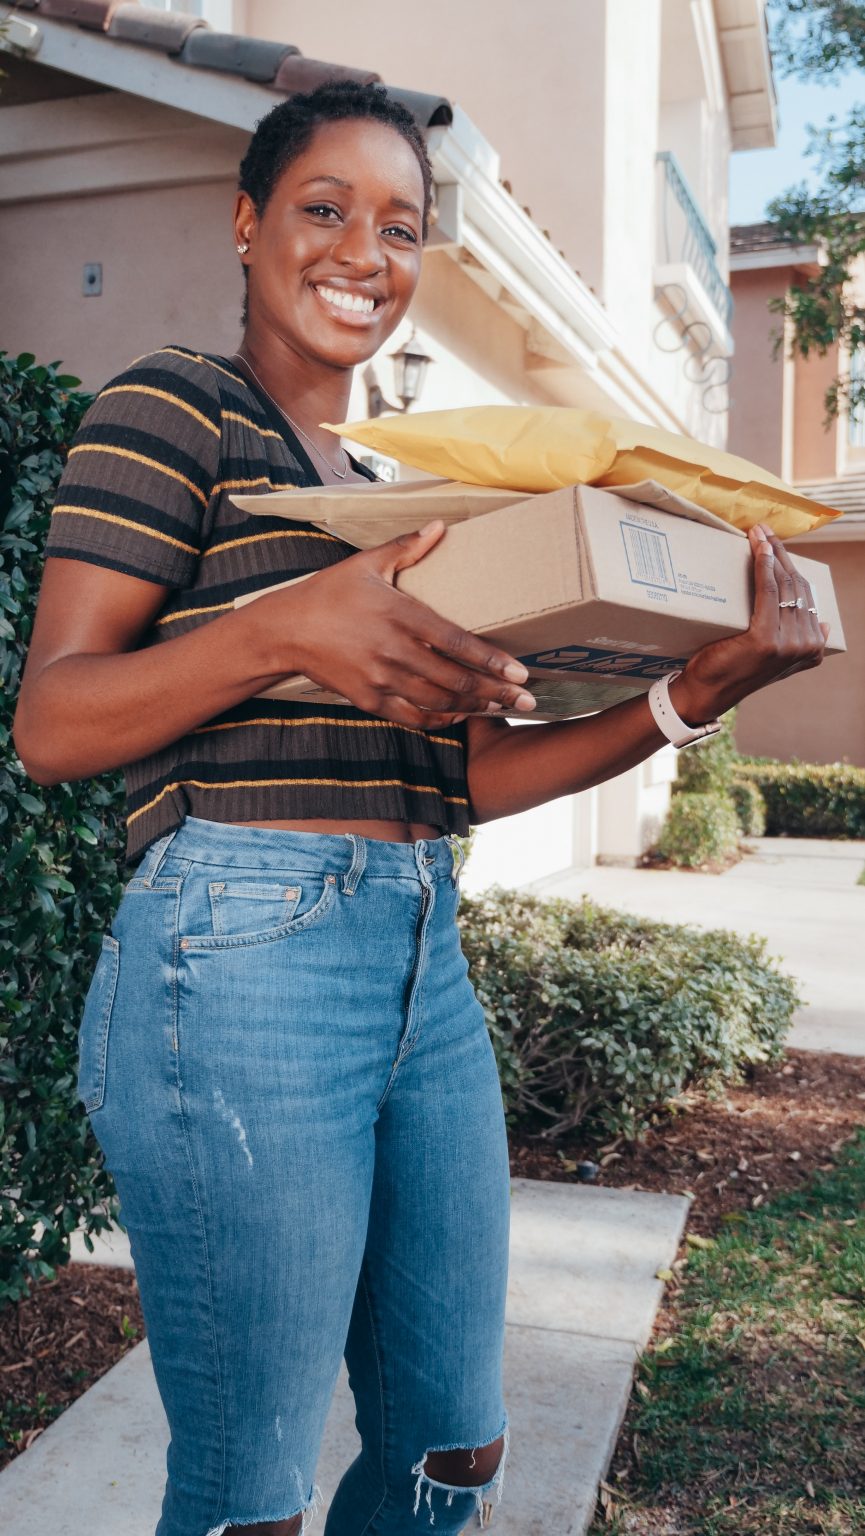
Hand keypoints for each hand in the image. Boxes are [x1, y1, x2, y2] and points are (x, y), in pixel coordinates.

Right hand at [260, 520, 537, 728]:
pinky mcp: (369, 699)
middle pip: (456, 679)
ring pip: (439, 702)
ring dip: (474, 708)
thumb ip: (408, 548)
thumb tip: (441, 526)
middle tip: (526, 701)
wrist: (285, 630)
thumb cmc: (328, 593)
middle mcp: (395, 651)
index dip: (491, 661)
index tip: (520, 673)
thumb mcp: (367, 563)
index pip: (457, 643)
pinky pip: (412, 717)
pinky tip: (458, 716)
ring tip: (501, 709)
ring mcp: (382, 679)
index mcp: (400, 615)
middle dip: (495, 693)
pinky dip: (439, 720)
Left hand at [670, 524, 830, 724]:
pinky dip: (763, 565)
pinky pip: (768, 591)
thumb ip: (798, 643)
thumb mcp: (773, 658)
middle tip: (763, 529)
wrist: (709, 693)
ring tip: (757, 532)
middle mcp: (806, 646)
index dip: (791, 565)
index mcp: (813, 648)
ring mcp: (789, 643)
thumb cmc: (734, 670)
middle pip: (796, 586)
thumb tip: (822, 622)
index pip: (806, 595)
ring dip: (770, 552)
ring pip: (783, 585)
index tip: (774, 542)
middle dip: (780, 553)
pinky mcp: (767, 638)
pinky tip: (758, 548)